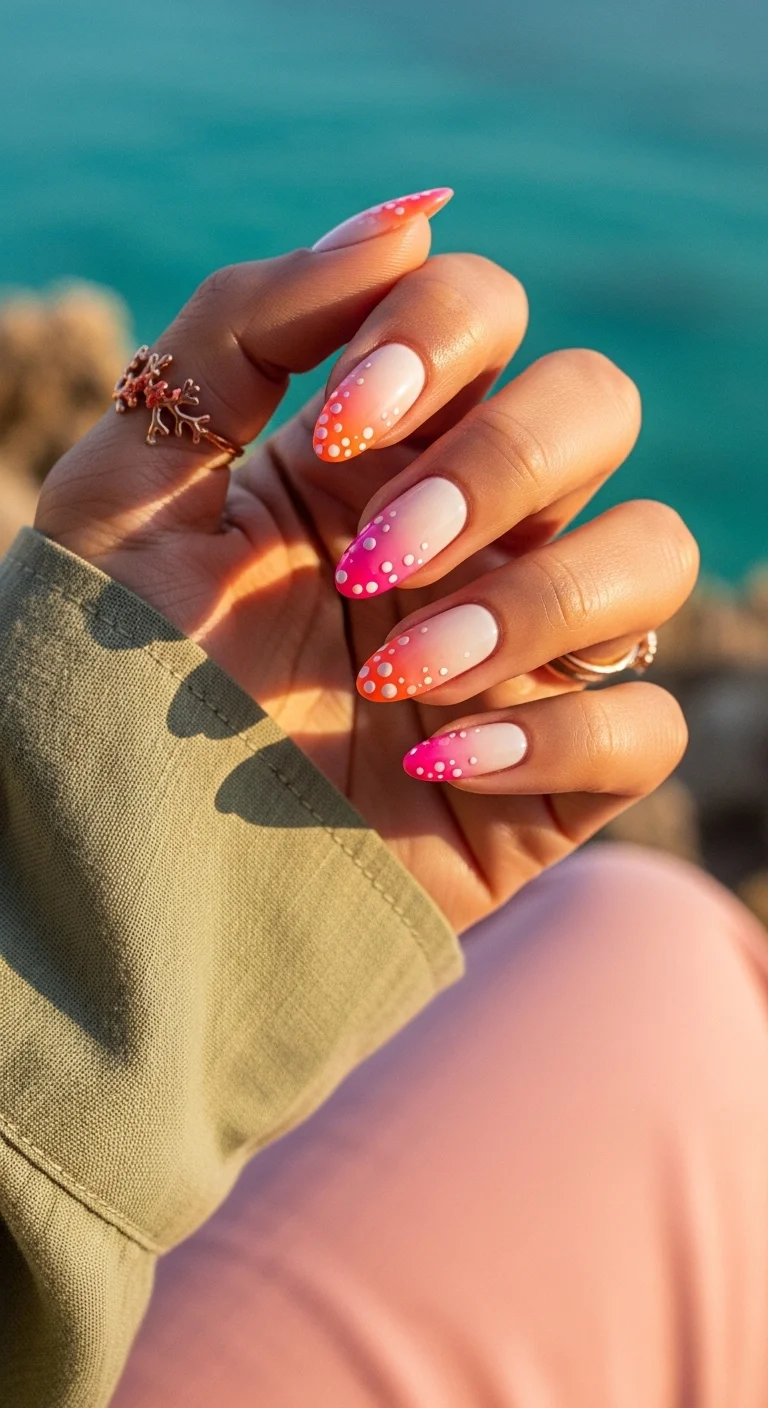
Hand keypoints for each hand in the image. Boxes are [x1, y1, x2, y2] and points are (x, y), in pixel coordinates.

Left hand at [35, 190, 697, 932]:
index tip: (337, 429)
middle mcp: (466, 529)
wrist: (111, 865)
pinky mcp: (552, 774)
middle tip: (377, 558)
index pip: (486, 312)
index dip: (441, 341)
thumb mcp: (131, 483)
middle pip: (596, 406)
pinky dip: (557, 737)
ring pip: (653, 555)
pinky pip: (647, 726)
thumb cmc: (107, 673)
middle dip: (501, 465)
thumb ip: (241, 328)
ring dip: (534, 604)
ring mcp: (519, 648)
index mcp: (374, 447)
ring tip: (400, 675)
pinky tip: (430, 769)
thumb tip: (412, 218)